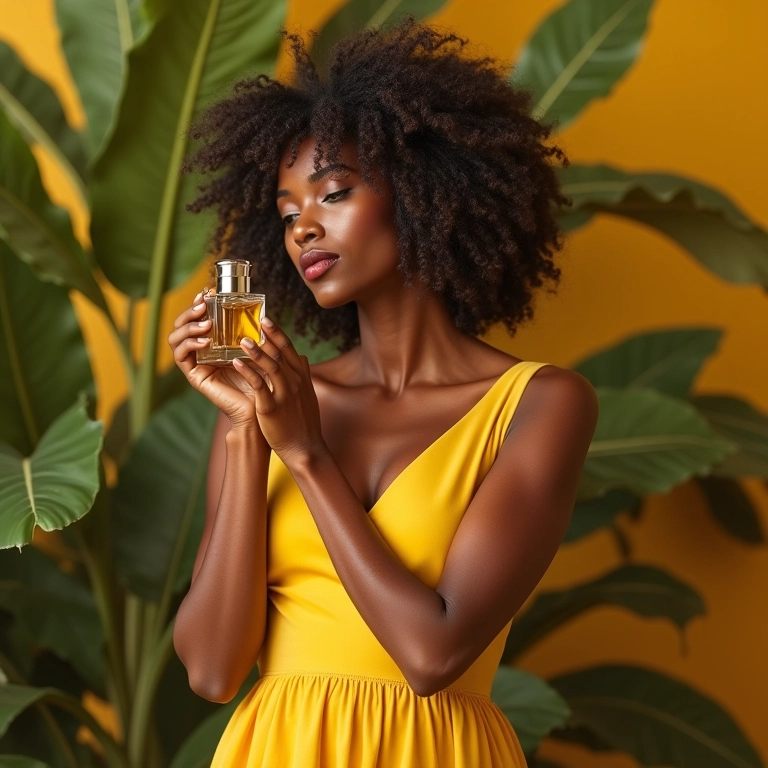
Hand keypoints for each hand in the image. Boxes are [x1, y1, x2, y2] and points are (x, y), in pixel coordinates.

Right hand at [166, 292, 266, 440]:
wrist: (261, 407)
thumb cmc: (262, 378)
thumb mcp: (257, 348)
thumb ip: (253, 331)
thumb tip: (261, 310)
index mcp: (213, 341)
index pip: (198, 317)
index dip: (199, 302)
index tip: (209, 291)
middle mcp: (200, 351)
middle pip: (181, 324)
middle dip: (190, 311)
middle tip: (203, 303)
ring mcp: (195, 363)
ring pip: (175, 338)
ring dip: (188, 326)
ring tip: (206, 323)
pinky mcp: (194, 376)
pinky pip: (181, 356)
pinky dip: (190, 344)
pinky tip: (204, 341)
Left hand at [231, 317, 325, 464]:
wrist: (304, 448)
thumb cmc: (304, 422)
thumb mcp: (308, 395)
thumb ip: (303, 375)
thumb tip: (301, 357)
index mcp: (301, 378)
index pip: (290, 350)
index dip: (278, 333)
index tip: (266, 320)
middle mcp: (295, 382)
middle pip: (282, 353)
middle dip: (269, 335)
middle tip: (257, 320)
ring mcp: (284, 394)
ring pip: (271, 366)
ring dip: (256, 351)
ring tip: (242, 339)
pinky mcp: (271, 408)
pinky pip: (259, 385)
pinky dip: (247, 371)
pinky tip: (235, 362)